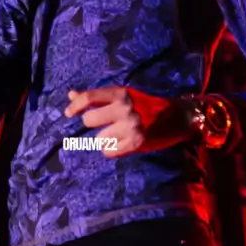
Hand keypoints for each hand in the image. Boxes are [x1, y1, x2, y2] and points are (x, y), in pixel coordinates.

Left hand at [64, 86, 189, 157]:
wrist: (178, 117)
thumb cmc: (146, 105)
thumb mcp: (124, 95)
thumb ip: (97, 97)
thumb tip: (70, 95)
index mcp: (120, 93)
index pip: (89, 97)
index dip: (75, 106)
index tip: (68, 114)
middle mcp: (124, 107)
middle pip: (89, 120)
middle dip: (95, 124)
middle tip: (107, 124)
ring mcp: (131, 125)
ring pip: (100, 139)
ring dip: (107, 139)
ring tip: (121, 134)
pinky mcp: (136, 142)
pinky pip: (109, 152)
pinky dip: (114, 150)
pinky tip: (125, 143)